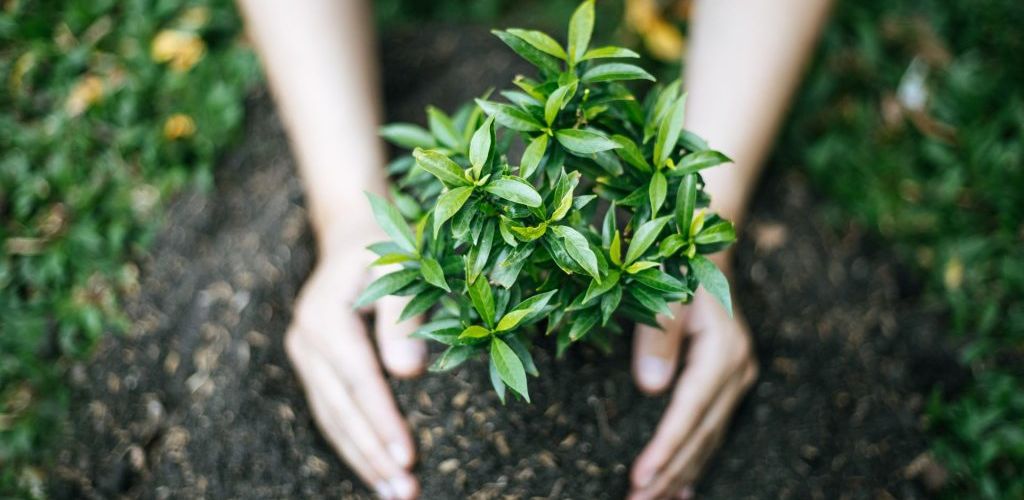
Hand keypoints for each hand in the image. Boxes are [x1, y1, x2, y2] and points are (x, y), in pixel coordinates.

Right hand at [286, 226, 425, 499]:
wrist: (352, 234)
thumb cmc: (387, 247)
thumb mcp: (401, 268)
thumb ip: (404, 317)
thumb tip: (409, 375)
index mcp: (325, 316)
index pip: (359, 381)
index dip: (383, 422)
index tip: (409, 458)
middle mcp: (307, 340)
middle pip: (341, 409)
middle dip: (374, 455)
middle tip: (406, 493)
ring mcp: (305, 355)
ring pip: (332, 418)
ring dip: (363, 460)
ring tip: (394, 494)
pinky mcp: (313, 366)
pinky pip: (331, 412)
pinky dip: (353, 444)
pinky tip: (376, 471)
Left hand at [628, 260, 757, 498]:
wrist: (706, 253)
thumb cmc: (679, 269)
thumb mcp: (665, 295)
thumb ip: (658, 339)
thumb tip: (650, 388)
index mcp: (722, 353)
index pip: (688, 413)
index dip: (664, 448)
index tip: (639, 479)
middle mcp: (737, 371)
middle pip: (700, 434)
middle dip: (669, 473)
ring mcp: (738, 378)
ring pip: (708, 438)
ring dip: (681, 473)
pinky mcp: (730, 382)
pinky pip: (712, 430)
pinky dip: (695, 459)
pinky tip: (683, 487)